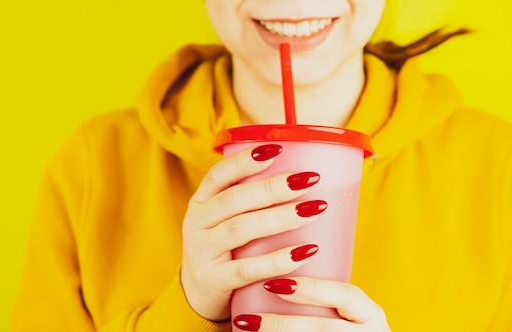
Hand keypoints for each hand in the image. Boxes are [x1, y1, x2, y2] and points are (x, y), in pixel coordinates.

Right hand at [181, 144, 326, 320]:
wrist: (197, 296)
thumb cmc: (224, 248)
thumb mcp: (224, 220)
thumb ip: (250, 200)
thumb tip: (302, 174)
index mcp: (201, 202)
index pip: (218, 174)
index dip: (244, 160)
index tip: (276, 148)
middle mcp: (198, 223)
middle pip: (234, 199)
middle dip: (273, 187)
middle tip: (309, 179)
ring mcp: (203, 252)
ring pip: (241, 229)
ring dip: (280, 218)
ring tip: (313, 210)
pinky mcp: (214, 280)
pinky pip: (247, 269)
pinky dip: (276, 260)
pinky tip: (303, 253)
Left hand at [233, 277, 390, 330]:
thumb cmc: (346, 322)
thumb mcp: (344, 305)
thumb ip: (318, 284)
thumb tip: (278, 230)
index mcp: (369, 314)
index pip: (346, 297)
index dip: (314, 290)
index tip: (277, 285)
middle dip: (283, 327)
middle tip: (247, 320)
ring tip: (245, 331)